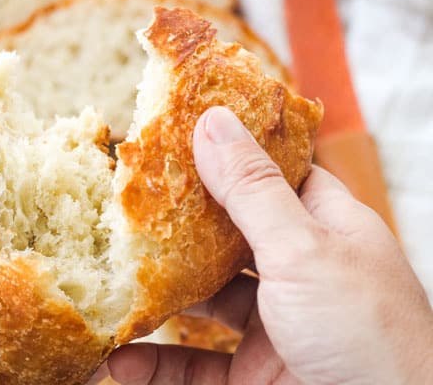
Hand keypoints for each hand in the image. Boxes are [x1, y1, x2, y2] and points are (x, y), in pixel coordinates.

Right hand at [108, 107, 432, 383]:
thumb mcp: (303, 250)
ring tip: (113, 284)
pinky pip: (194, 366)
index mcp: (325, 230)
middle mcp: (300, 273)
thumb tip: (213, 122)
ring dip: (160, 300)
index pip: (274, 177)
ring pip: (205, 302)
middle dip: (180, 228)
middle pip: (228, 238)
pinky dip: (157, 366)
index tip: (177, 142)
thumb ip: (251, 191)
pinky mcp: (253, 376)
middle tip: (130, 210)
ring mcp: (275, 326)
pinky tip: (122, 360)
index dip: (229, 156)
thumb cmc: (368, 335)